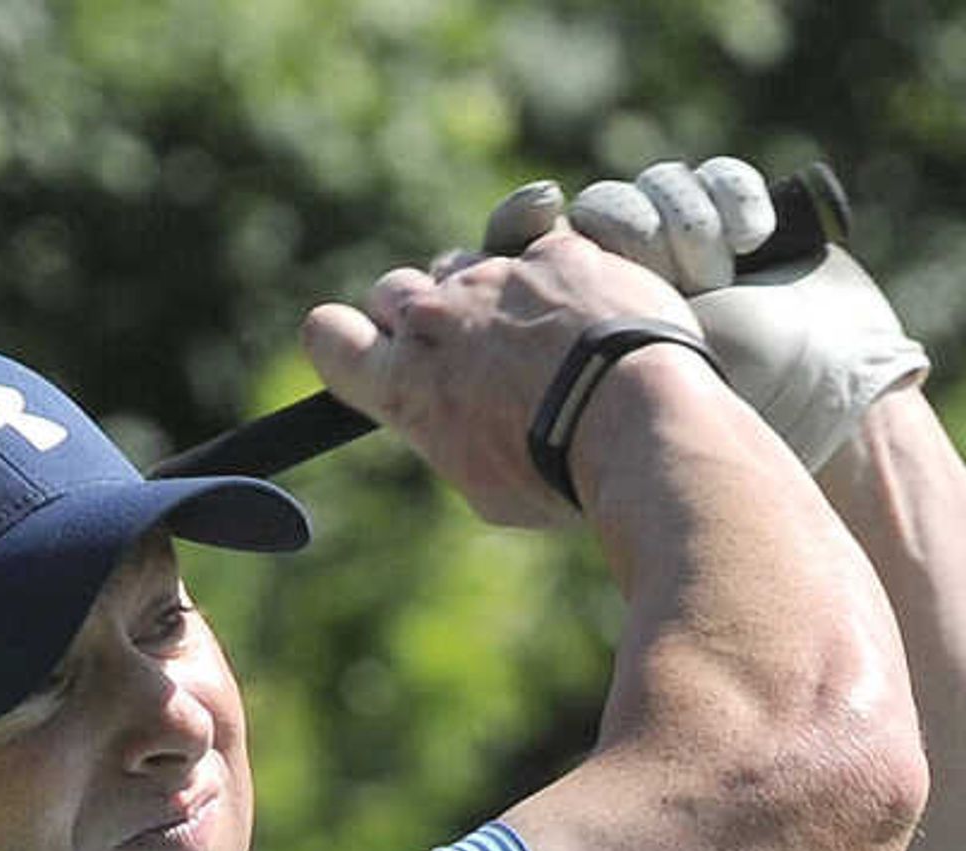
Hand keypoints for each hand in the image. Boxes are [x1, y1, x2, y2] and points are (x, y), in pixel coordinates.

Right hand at [300, 229, 703, 529]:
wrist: (637, 422)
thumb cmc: (559, 473)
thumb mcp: (485, 485)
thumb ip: (452, 432)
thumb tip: (458, 421)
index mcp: (402, 385)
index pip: (328, 336)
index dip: (342, 340)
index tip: (366, 351)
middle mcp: (434, 319)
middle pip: (394, 290)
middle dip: (418, 314)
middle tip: (462, 351)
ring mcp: (494, 277)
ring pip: (467, 265)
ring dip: (487, 292)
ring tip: (538, 339)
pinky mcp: (555, 252)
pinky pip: (537, 248)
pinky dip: (555, 276)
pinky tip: (586, 313)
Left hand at [537, 156, 928, 472]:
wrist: (813, 401)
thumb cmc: (705, 412)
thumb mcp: (604, 391)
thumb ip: (539, 356)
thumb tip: (476, 298)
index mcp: (583, 319)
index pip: (533, 240)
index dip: (529, 220)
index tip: (545, 213)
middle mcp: (631, 277)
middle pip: (603, 205)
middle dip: (633, 229)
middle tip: (665, 276)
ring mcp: (688, 248)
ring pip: (660, 186)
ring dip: (687, 221)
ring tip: (717, 275)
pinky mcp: (744, 222)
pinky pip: (720, 178)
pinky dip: (734, 198)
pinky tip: (753, 241)